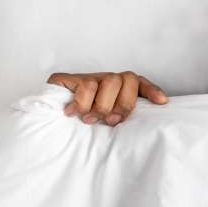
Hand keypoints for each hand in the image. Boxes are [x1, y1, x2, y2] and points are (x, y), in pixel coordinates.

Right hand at [47, 71, 167, 125]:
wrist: (46, 125)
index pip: (139, 82)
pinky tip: (73, 114)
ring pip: (109, 81)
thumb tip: (149, 121)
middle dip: (123, 104)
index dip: (151, 91)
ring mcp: (87, 77)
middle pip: (127, 80)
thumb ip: (124, 118)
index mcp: (118, 90)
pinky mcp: (67, 78)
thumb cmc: (85, 129)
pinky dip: (83, 103)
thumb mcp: (109, 124)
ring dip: (103, 105)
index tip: (161, 103)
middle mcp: (106, 80)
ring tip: (90, 120)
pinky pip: (86, 85)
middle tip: (110, 122)